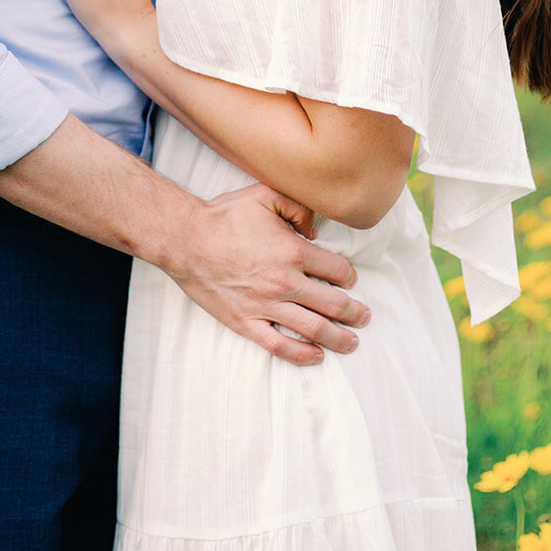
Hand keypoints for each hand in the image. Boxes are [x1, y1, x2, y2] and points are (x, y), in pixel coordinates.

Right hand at [163, 182, 370, 365]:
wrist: (185, 239)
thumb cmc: (224, 216)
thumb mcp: (265, 194)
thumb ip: (298, 206)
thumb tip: (316, 228)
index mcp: (293, 252)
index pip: (337, 271)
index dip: (349, 277)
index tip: (350, 281)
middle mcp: (284, 282)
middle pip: (333, 304)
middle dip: (354, 313)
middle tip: (364, 317)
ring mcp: (265, 305)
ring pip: (313, 329)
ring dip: (338, 337)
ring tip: (352, 342)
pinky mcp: (246, 322)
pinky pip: (279, 345)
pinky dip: (302, 355)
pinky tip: (316, 356)